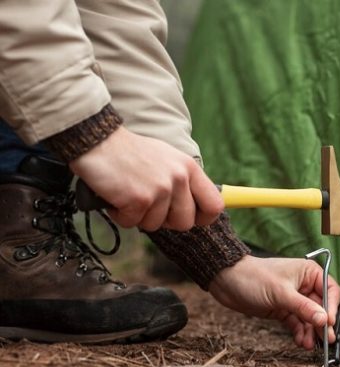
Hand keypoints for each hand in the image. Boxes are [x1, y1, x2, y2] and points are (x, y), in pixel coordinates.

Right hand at [69, 126, 223, 230]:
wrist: (97, 140)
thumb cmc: (130, 153)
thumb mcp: (168, 159)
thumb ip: (184, 181)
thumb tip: (197, 209)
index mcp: (190, 168)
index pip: (215, 205)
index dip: (204, 218)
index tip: (192, 219)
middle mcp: (179, 178)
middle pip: (185, 222)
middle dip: (166, 221)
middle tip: (148, 206)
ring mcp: (161, 189)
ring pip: (156, 225)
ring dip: (138, 216)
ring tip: (128, 194)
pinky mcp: (140, 199)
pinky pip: (132, 223)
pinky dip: (120, 215)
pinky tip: (115, 196)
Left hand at [208, 255, 339, 349]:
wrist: (227, 281)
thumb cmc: (253, 277)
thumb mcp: (281, 293)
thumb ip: (304, 307)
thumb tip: (325, 320)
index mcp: (309, 272)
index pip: (330, 290)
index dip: (332, 307)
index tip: (330, 323)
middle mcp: (304, 285)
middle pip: (322, 307)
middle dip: (322, 324)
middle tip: (326, 341)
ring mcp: (294, 298)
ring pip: (309, 318)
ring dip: (311, 332)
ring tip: (308, 344)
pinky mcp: (284, 309)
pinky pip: (297, 323)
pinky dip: (300, 332)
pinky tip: (300, 341)